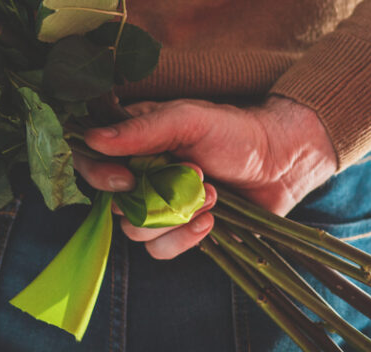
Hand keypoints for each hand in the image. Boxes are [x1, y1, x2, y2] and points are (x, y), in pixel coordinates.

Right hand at [76, 96, 337, 259]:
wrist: (281, 162)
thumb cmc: (233, 131)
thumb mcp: (187, 120)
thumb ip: (141, 130)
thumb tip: (91, 139)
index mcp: (130, 141)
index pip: (89, 161)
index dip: (99, 175)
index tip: (127, 179)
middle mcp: (136, 174)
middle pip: (109, 202)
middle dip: (149, 199)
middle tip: (188, 179)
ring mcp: (157, 205)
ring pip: (134, 230)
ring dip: (173, 218)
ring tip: (210, 194)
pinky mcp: (178, 232)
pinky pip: (159, 250)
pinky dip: (183, 239)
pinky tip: (209, 222)